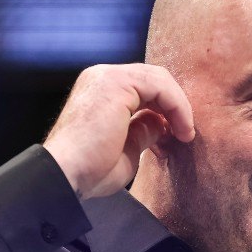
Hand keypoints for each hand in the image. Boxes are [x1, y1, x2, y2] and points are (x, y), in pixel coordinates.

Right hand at [43, 64, 195, 199]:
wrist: (66, 175)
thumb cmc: (89, 171)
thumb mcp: (126, 150)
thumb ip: (143, 132)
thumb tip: (162, 123)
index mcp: (99, 91)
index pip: (143, 89)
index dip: (165, 110)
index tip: (175, 137)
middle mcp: (101, 78)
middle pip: (153, 80)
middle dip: (174, 106)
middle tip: (184, 134)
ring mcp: (107, 77)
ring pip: (159, 79)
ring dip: (179, 107)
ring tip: (185, 134)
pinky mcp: (116, 82)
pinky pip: (160, 85)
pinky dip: (177, 106)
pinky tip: (181, 129)